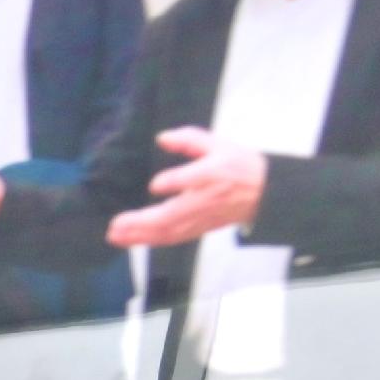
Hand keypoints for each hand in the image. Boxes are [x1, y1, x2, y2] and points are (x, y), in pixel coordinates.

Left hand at [104, 127, 267, 248]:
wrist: (264, 192)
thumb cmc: (238, 165)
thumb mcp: (218, 144)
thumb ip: (189, 139)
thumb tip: (162, 137)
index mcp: (211, 174)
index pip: (190, 180)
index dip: (173, 183)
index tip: (156, 184)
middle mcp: (204, 199)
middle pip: (171, 215)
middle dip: (141, 222)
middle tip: (115, 224)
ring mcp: (201, 218)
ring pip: (169, 232)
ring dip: (140, 236)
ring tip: (115, 236)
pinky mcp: (200, 229)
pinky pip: (174, 239)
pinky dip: (152, 242)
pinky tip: (133, 241)